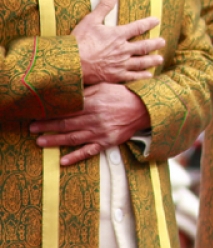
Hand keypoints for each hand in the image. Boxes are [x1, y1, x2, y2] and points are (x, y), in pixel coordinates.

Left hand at [30, 83, 150, 165]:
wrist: (145, 108)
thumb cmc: (123, 95)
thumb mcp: (105, 87)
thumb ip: (86, 92)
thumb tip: (68, 93)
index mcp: (93, 103)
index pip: (66, 110)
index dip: (50, 113)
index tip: (37, 114)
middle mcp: (94, 119)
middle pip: (66, 124)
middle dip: (47, 127)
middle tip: (32, 129)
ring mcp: (100, 132)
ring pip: (73, 138)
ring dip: (55, 141)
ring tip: (40, 142)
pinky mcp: (107, 142)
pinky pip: (89, 151)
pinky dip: (76, 157)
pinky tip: (63, 161)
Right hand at [74, 0, 164, 84]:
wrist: (71, 63)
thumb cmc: (79, 41)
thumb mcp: (91, 20)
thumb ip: (104, 7)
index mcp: (118, 35)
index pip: (138, 27)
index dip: (148, 23)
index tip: (157, 21)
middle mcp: (123, 49)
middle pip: (144, 46)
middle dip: (155, 43)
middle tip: (163, 42)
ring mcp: (120, 64)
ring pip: (141, 62)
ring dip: (152, 60)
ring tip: (160, 59)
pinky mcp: (115, 75)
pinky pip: (132, 76)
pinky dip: (142, 76)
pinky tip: (148, 76)